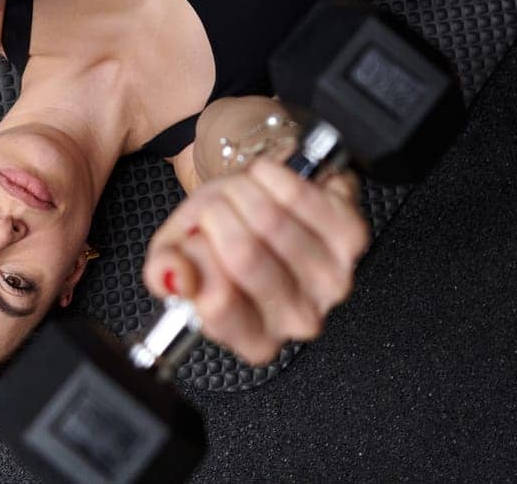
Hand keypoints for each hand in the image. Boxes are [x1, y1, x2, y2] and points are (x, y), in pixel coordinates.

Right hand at [143, 160, 369, 365]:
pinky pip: (301, 197)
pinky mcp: (352, 239)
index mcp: (254, 339)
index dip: (198, 257)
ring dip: (243, 191)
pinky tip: (266, 178)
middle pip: (245, 256)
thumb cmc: (225, 234)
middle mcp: (299, 320)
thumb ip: (164, 273)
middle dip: (216, 214)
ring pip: (272, 222)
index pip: (218, 305)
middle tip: (213, 207)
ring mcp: (332, 281)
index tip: (195, 239)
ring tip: (238, 191)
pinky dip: (274, 176)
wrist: (265, 202)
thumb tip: (175, 277)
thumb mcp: (180, 255)